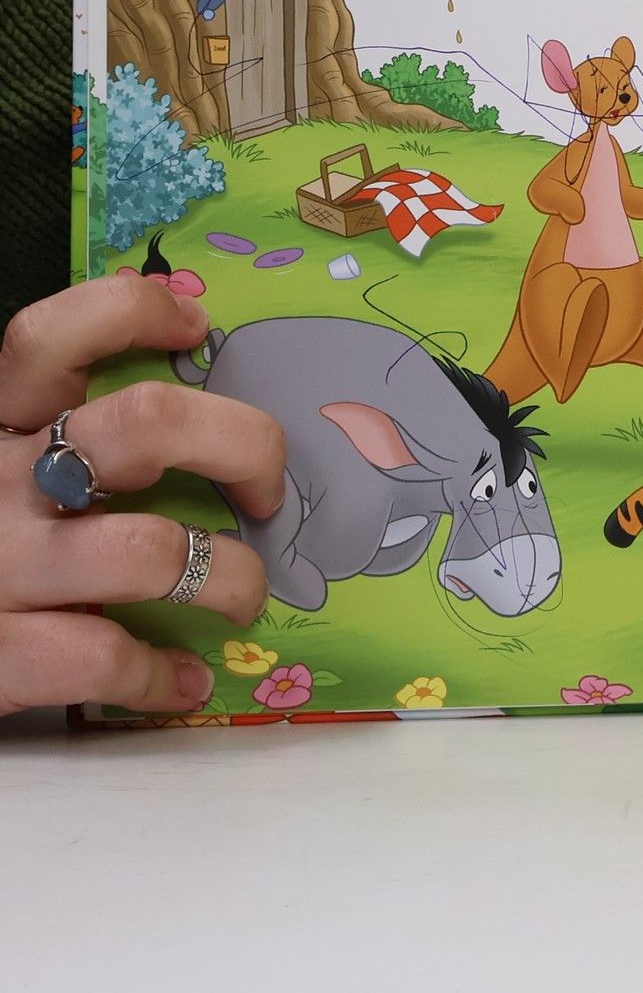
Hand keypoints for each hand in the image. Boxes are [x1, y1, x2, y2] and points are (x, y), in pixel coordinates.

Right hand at [0, 278, 285, 717]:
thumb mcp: (3, 476)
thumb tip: (199, 418)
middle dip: (240, 447)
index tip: (196, 327)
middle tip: (265, 491)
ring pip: (149, 551)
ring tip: (242, 597)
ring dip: (228, 578)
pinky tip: (181, 679)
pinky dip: (162, 674)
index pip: (48, 338)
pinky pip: (103, 656)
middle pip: (142, 424)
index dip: (129, 312)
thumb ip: (68, 446)